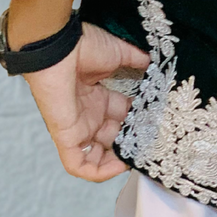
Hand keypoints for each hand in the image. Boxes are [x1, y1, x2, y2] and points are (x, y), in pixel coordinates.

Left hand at [23, 23, 148, 181]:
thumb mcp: (118, 54)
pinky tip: (119, 166)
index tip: (154, 122)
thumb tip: (153, 63)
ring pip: (97, 156)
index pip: (121, 117)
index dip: (137, 122)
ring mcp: (77, 126)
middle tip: (151, 139)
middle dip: (132, 141)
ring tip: (137, 155)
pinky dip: (98, 171)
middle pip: (113, 137)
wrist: (61, 46)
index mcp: (98, 96)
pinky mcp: (67, 136)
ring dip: (117, 160)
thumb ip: (137, 61)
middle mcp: (88, 113)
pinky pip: (78, 164)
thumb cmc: (84, 46)